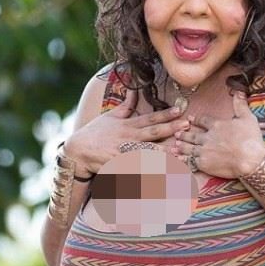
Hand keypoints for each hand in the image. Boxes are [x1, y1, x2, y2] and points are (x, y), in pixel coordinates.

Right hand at [64, 97, 190, 176]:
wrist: (77, 150)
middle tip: (186, 126)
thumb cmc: (96, 132)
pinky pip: (135, 169)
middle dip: (171, 129)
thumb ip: (126, 105)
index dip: (166, 114)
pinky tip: (160, 175)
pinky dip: (146, 172)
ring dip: (163, 153)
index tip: (180, 110)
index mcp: (128, 125)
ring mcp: (123, 151)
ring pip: (147, 152)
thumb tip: (133, 90)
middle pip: (153, 132)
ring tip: (180, 152)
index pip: (150, 118)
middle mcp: (128, 137)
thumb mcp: (111, 116)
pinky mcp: (118, 165)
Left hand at [172, 91, 264, 178]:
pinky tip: (178, 158)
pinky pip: (190, 161)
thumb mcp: (248, 117)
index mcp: (216, 125)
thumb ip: (240, 105)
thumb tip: (239, 91)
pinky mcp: (204, 163)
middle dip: (184, 133)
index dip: (196, 119)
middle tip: (178, 132)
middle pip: (193, 135)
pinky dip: (183, 159)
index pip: (203, 120)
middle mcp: (207, 137)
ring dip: (181, 145)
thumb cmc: (251, 139)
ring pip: (189, 147)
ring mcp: (204, 151)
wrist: (250, 159)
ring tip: (175, 144)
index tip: (190, 118)